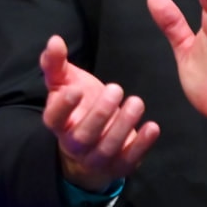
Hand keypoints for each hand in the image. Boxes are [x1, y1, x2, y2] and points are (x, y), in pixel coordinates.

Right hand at [39, 34, 160, 190]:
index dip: (63, 107)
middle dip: (100, 113)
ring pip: (107, 148)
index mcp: (59, 124)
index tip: (76, 90)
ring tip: (136, 102)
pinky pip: (129, 160)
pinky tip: (152, 126)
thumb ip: (56, 63)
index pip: (54, 119)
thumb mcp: (65, 83)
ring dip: (123, 125)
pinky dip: (142, 145)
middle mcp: (75, 145)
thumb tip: (54, 40)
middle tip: (116, 88)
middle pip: (83, 135)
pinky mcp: (118, 166)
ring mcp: (96, 159)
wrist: (92, 143)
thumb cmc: (79, 106)